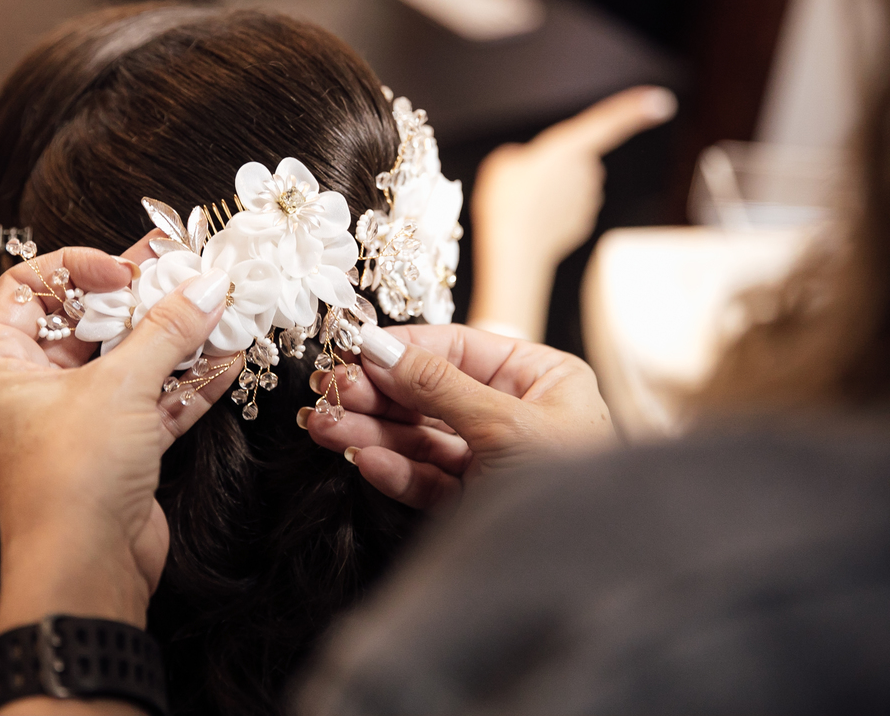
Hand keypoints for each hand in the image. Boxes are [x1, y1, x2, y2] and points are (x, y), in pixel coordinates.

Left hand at [0, 233, 238, 633]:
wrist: (87, 574)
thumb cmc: (69, 482)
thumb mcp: (119, 388)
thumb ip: (166, 331)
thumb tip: (204, 288)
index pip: (29, 287)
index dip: (78, 268)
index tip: (127, 269)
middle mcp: (27, 390)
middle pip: (86, 322)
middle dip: (140, 299)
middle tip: (185, 268)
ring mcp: (72, 421)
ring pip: (124, 363)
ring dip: (172, 340)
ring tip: (217, 307)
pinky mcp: (112, 451)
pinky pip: (149, 402)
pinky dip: (185, 383)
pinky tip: (226, 359)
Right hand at [300, 323, 614, 509]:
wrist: (598, 575)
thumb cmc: (579, 492)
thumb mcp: (508, 426)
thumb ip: (439, 386)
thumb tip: (383, 351)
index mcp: (543, 380)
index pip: (460, 349)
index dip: (404, 349)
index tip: (354, 350)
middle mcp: (519, 415)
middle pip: (431, 395)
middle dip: (377, 396)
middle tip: (328, 392)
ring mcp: (494, 461)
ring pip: (422, 439)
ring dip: (371, 433)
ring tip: (324, 426)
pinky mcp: (477, 503)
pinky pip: (429, 480)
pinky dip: (395, 471)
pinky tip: (363, 459)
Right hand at [467, 85, 676, 339]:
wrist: (513, 250)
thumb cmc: (507, 203)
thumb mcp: (501, 162)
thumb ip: (521, 155)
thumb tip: (529, 165)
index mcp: (570, 146)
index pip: (608, 120)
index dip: (634, 108)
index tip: (661, 102)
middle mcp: (587, 170)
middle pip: (576, 157)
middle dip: (555, 166)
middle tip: (524, 182)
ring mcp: (587, 199)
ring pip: (571, 185)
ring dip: (551, 191)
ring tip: (524, 204)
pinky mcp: (582, 222)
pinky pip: (568, 209)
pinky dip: (551, 213)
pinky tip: (532, 220)